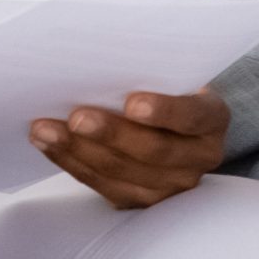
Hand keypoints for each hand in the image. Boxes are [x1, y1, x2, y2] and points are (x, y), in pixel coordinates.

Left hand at [30, 88, 228, 208]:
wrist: (176, 125)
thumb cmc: (169, 88)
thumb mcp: (174, 76)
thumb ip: (151, 74)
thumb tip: (99, 59)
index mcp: (212, 120)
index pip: (192, 117)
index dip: (164, 111)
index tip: (133, 101)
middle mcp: (198, 159)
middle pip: (153, 151)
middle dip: (111, 134)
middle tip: (77, 117)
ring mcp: (169, 186)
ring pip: (121, 172)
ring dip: (78, 150)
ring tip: (46, 129)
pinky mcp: (139, 200)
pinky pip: (101, 185)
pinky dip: (70, 162)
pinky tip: (48, 143)